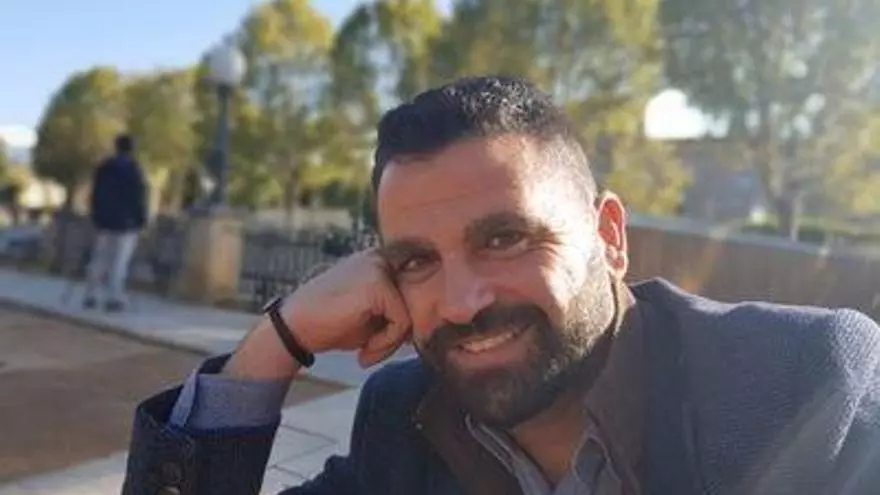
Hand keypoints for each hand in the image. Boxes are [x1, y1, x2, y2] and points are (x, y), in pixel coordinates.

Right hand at [285, 250, 412, 367]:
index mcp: (379, 260)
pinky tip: (362, 351)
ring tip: (366, 352)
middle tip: (374, 351)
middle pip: (419, 299)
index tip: (408, 335)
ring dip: (391, 342)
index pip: (419, 277)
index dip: (419, 307)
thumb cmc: (331, 325)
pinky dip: (385, 344)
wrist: (293, 329)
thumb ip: (397, 311)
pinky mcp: (377, 284)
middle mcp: (381, 257)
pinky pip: (401, 322)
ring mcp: (379, 267)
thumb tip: (430, 320)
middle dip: (401, 332)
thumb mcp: (371, 316)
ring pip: (411, 313)